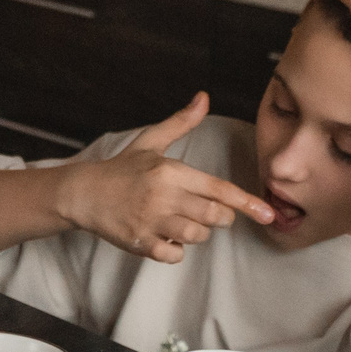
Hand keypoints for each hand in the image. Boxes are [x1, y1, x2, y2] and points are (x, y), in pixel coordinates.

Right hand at [55, 92, 276, 263]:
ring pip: (197, 236)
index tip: (268, 214)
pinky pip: (174, 255)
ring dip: (197, 233)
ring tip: (181, 222)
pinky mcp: (140, 242)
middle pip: (214, 217)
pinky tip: (163, 236)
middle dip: (219, 217)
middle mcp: (163, 196)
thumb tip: (204, 97)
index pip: (219, 190)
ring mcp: (151, 221)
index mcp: (170, 171)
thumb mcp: (150, 143)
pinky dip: (175, 250)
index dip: (247, 203)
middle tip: (204, 210)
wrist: (82, 193)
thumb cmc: (121, 169)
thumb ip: (181, 123)